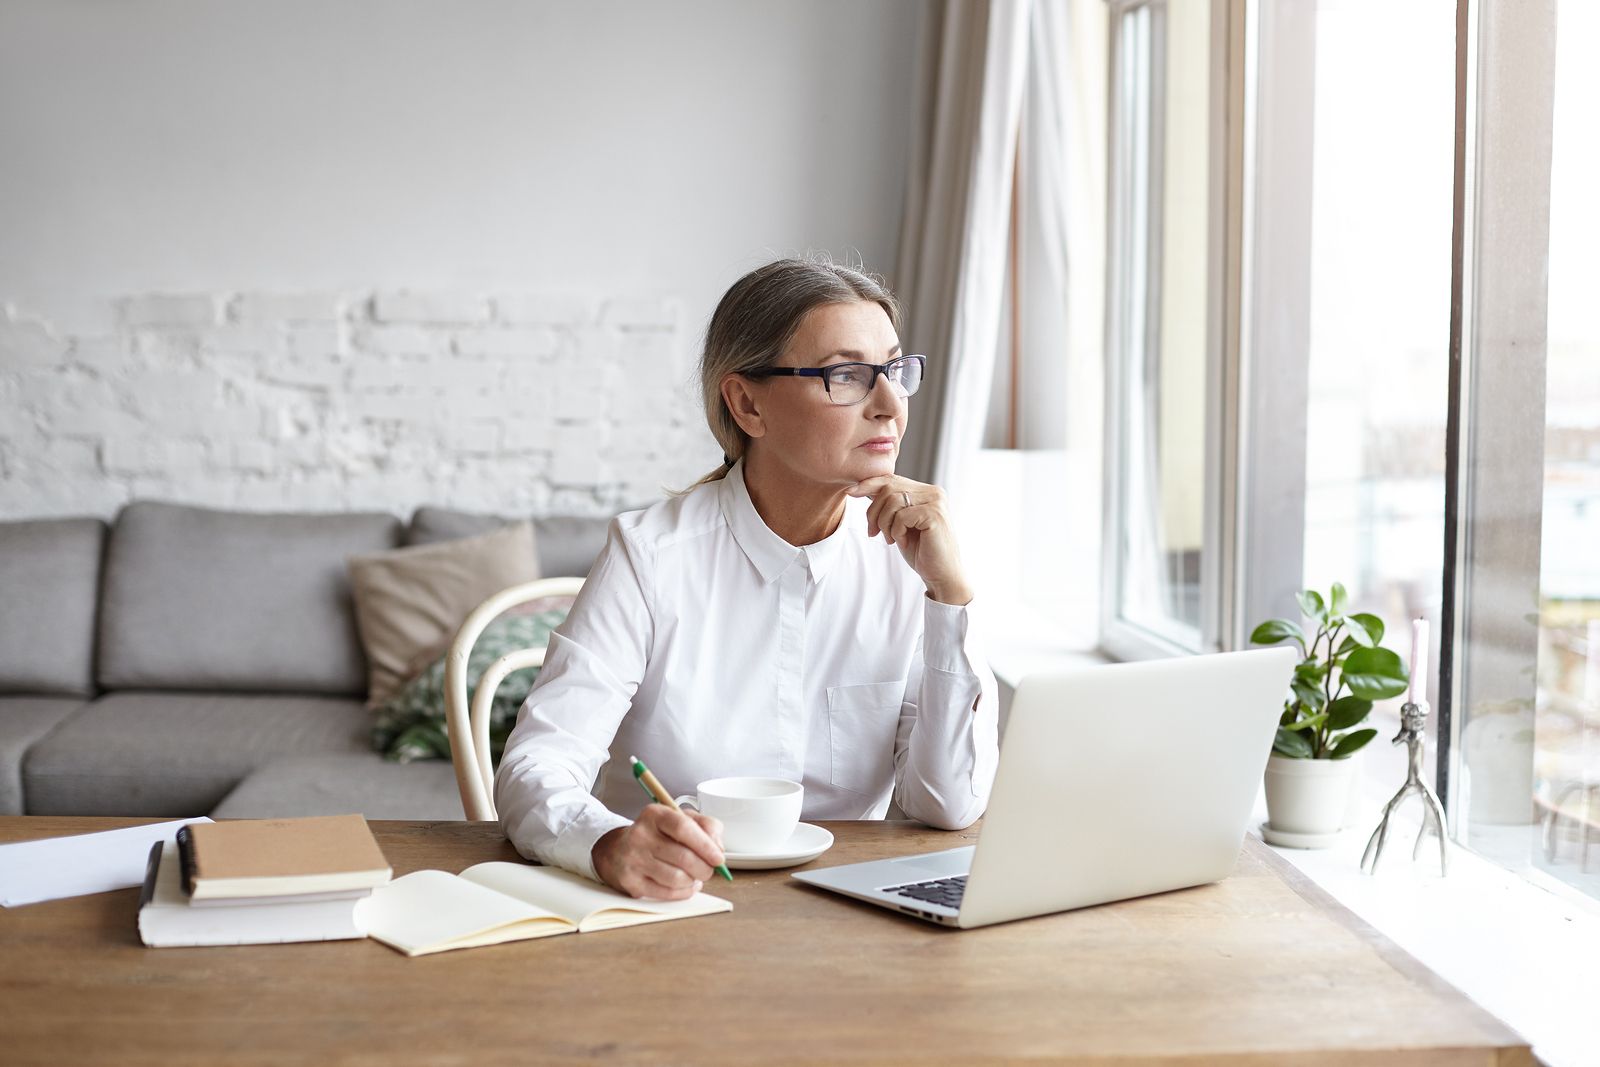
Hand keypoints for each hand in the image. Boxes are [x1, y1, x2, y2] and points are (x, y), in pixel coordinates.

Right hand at [591, 804, 725, 899]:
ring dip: (693, 880)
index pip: (683, 828)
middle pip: (683, 857)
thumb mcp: (679, 819)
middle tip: (709, 870)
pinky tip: (685, 885)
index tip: (719, 857)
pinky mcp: (631, 882)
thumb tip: (718, 848)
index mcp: (654, 815)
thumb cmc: (656, 834)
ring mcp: (633, 860)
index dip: (705, 845)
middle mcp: (640, 835)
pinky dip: (683, 892)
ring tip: (695, 876)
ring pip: (676, 878)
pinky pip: (666, 893)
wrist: (616, 851)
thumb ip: (705, 826)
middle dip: (704, 868)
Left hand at [846, 475, 973, 604]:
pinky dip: (896, 531)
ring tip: (890, 539)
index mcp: (926, 491)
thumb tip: (861, 488)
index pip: (892, 479)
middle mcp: (933, 492)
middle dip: (873, 511)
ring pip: (892, 501)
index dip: (869, 484)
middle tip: (873, 532)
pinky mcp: (934, 514)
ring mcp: (936, 502)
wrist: (941, 574)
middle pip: (888, 487)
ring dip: (884, 524)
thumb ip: (889, 506)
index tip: (850, 492)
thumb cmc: (921, 551)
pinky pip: (901, 516)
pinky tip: (903, 542)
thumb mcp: (900, 524)